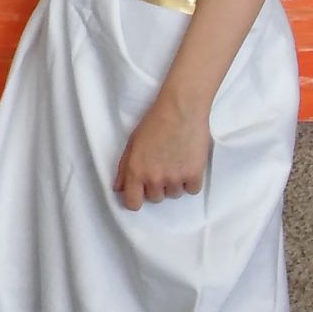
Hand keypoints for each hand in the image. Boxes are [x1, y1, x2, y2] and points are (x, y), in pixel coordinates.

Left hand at [113, 92, 211, 210]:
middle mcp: (154, 178)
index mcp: (136, 171)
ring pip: (174, 194)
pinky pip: (192, 189)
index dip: (137, 199)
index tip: (141, 192)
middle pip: (155, 198)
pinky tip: (189, 162)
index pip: (133, 204)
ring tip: (177, 160)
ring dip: (175, 182)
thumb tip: (119, 188)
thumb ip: (124, 168)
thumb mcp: (133, 142)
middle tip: (163, 165)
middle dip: (158, 186)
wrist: (181, 108)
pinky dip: (191, 179)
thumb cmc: (156, 121)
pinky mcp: (193, 174)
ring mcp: (175, 178)